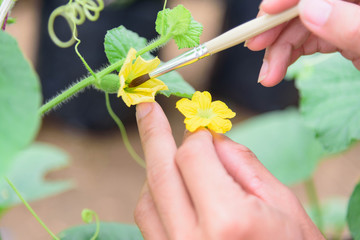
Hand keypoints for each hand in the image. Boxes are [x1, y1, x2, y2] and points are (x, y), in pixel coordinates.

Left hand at [134, 102, 323, 239]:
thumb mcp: (282, 203)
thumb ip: (242, 163)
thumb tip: (210, 136)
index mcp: (228, 220)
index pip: (193, 157)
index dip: (197, 135)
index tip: (202, 126)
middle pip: (161, 173)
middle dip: (153, 133)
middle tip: (146, 106)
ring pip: (147, 197)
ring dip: (155, 167)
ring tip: (168, 151)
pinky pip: (148, 221)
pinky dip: (154, 195)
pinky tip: (168, 184)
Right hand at [246, 0, 359, 86]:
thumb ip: (348, 25)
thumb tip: (308, 8)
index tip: (267, 10)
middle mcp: (347, 4)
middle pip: (302, 7)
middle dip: (276, 29)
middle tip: (254, 47)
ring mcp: (340, 19)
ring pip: (299, 26)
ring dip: (277, 51)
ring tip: (267, 76)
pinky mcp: (335, 35)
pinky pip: (305, 40)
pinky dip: (287, 55)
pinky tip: (276, 70)